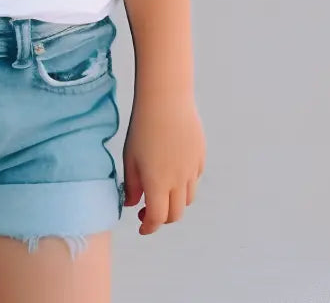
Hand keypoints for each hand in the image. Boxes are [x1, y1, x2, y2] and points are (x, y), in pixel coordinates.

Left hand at [122, 92, 204, 234]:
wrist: (166, 101)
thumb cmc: (142, 128)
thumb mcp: (129, 158)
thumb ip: (131, 185)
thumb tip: (132, 204)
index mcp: (158, 183)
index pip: (157, 218)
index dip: (148, 227)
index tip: (141, 227)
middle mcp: (179, 181)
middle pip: (175, 214)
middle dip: (161, 219)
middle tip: (147, 211)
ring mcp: (192, 170)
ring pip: (188, 199)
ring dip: (174, 203)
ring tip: (160, 192)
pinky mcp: (200, 157)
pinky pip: (194, 180)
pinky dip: (184, 186)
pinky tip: (172, 173)